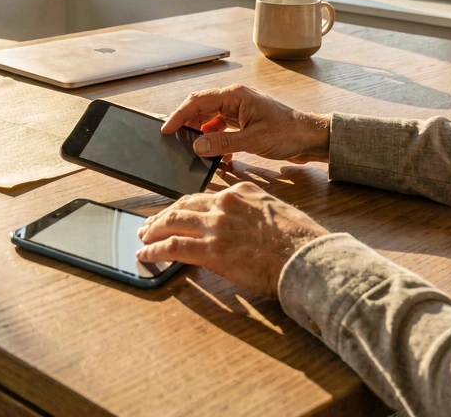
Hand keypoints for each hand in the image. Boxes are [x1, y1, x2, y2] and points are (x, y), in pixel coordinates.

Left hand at [136, 182, 328, 296]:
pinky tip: (146, 254)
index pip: (204, 197)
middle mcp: (225, 204)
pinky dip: (155, 250)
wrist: (307, 258)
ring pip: (172, 222)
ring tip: (143, 236)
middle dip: (163, 215)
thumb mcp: (276, 215)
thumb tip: (244, 227)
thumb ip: (254, 215)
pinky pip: (172, 247)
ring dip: (153, 229)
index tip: (178, 213)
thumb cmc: (301, 242)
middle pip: (183, 205)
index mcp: (242, 193)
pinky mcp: (210, 250)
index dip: (186, 206)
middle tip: (151, 223)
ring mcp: (216, 226)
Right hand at [161, 84, 330, 161]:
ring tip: (195, 149)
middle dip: (187, 123)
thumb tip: (197, 146)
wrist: (311, 137)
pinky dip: (216, 141)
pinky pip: (222, 129)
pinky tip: (219, 155)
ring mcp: (239, 111)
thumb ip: (223, 143)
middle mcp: (235, 100)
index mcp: (235, 97)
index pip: (198, 101)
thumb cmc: (288, 133)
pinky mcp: (244, 122)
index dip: (179, 115)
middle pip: (201, 108)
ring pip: (210, 119)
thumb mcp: (253, 140)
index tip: (166, 129)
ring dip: (202, 134)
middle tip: (175, 140)